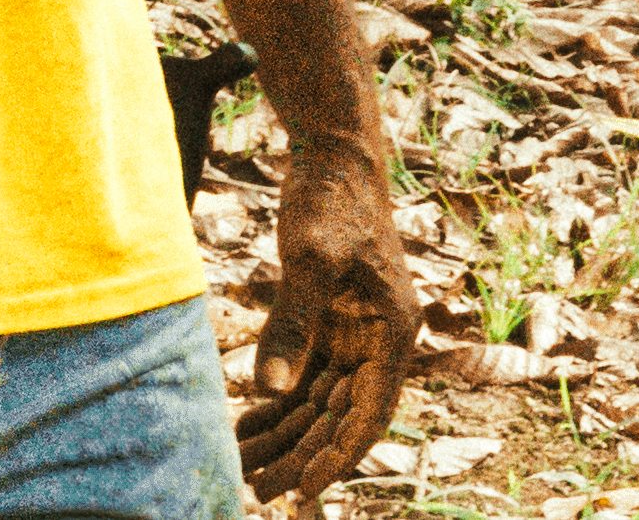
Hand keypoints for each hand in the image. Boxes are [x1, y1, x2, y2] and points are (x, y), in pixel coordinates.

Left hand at [235, 130, 414, 503]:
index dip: (336, 458)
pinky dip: (278, 401)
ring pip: (321, 401)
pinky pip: (307, 375)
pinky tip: (245, 425)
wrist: (332, 152)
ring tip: (244, 467)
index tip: (302, 493)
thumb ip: (291, 323)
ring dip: (287, 435)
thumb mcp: (309, 258)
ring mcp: (356, 331)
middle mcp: (380, 338)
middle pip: (341, 416)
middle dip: (302, 456)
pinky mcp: (331, 319)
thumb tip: (269, 388)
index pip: (368, 415)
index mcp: (393, 331)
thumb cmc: (330, 197)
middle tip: (258, 490)